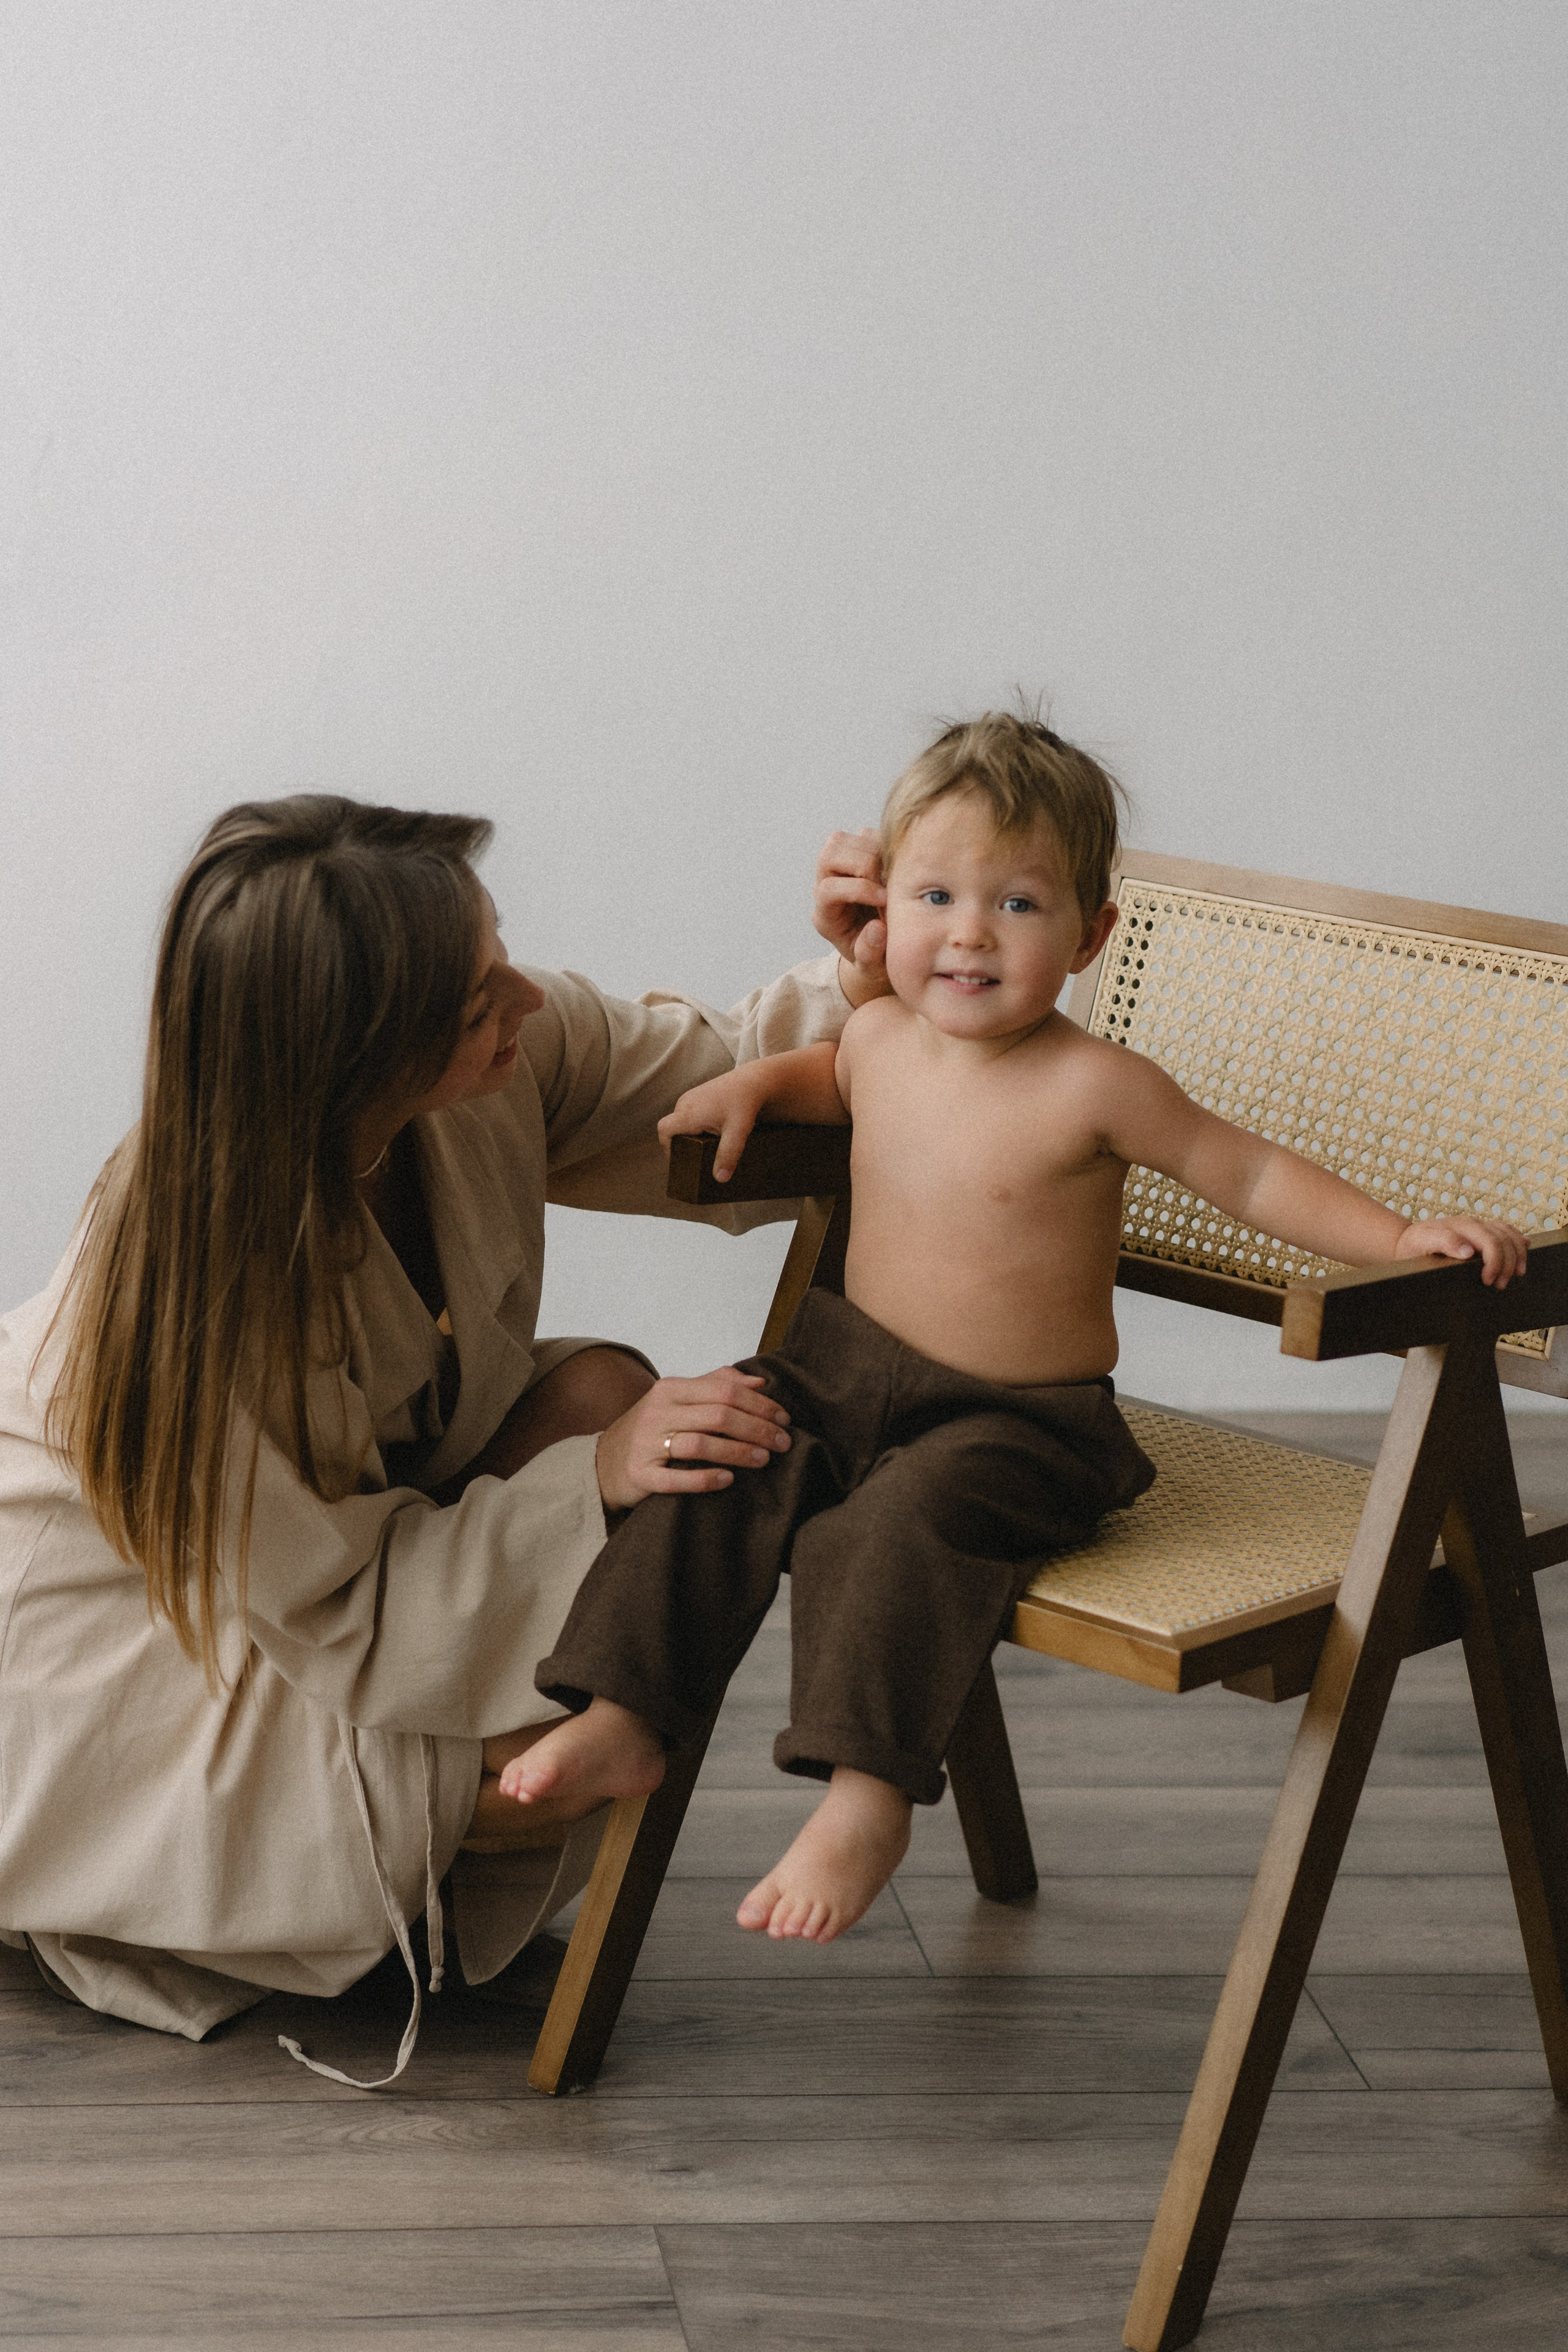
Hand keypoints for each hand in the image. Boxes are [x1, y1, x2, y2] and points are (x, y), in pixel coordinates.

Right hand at [595, 1369, 791, 1510]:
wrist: (603, 1462)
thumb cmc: (652, 1429)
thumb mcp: (678, 1399)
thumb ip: (716, 1386)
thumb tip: (759, 1383)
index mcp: (671, 1389)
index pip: (725, 1390)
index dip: (760, 1405)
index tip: (784, 1419)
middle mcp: (657, 1412)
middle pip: (718, 1416)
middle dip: (757, 1429)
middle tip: (783, 1443)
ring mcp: (646, 1444)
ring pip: (700, 1444)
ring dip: (738, 1452)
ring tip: (764, 1459)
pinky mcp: (640, 1475)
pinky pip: (676, 1479)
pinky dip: (705, 1479)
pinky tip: (729, 1480)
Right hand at [658, 1072, 761, 1182]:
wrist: (753, 1081)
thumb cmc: (744, 1104)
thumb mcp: (738, 1132)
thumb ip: (728, 1155)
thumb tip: (720, 1179)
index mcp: (689, 1112)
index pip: (664, 1131)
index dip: (667, 1147)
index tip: (680, 1159)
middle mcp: (685, 1103)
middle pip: (671, 1129)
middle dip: (681, 1145)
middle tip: (696, 1159)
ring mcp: (690, 1098)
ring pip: (680, 1122)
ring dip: (689, 1135)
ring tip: (706, 1147)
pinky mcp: (697, 1096)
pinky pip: (687, 1114)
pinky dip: (694, 1126)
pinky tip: (710, 1133)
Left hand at [813, 828, 889, 1005]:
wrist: (878, 945)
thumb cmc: (875, 957)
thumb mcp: (871, 967)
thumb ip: (870, 954)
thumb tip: (877, 929)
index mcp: (825, 914)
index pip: (828, 890)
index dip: (858, 891)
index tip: (885, 901)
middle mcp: (826, 883)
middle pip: (830, 855)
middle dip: (866, 866)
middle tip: (891, 883)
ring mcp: (839, 865)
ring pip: (846, 840)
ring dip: (876, 852)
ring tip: (896, 874)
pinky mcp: (858, 852)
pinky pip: (868, 834)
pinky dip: (886, 845)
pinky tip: (900, 866)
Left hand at [1395, 1216, 1529, 1287]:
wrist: (1406, 1241)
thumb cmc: (1413, 1246)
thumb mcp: (1422, 1243)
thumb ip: (1444, 1242)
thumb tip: (1469, 1251)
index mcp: (1461, 1227)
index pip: (1490, 1242)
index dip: (1495, 1262)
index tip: (1488, 1281)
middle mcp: (1472, 1224)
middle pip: (1503, 1239)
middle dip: (1507, 1264)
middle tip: (1500, 1285)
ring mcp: (1478, 1226)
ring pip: (1508, 1233)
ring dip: (1517, 1254)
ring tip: (1516, 1274)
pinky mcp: (1481, 1231)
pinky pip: (1505, 1230)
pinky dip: (1517, 1238)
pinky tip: (1525, 1247)